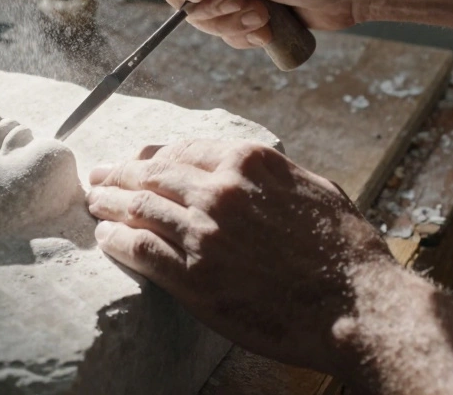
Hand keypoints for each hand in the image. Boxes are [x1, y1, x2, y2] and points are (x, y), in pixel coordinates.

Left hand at [86, 140, 395, 373]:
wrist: (357, 303)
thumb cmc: (344, 248)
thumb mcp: (312, 186)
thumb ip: (270, 172)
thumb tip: (244, 167)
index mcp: (248, 161)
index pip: (181, 151)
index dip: (150, 156)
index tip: (135, 160)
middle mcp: (220, 189)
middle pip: (152, 174)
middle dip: (120, 174)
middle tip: (99, 177)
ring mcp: (204, 232)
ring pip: (139, 207)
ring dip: (110, 204)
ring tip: (95, 204)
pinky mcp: (194, 275)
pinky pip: (140, 248)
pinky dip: (116, 239)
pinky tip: (105, 237)